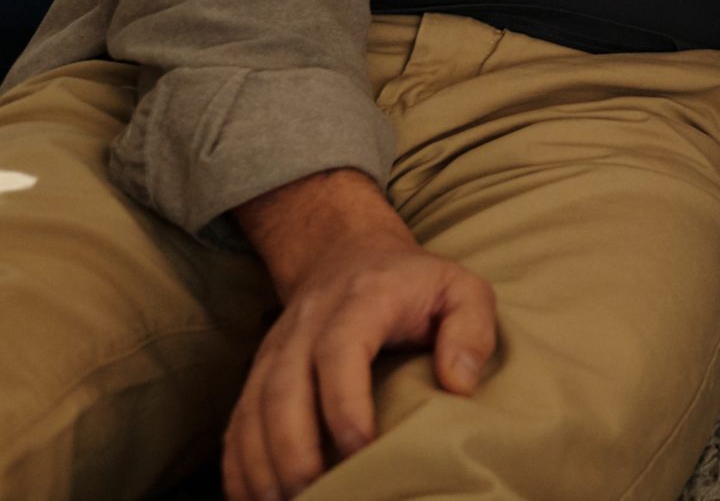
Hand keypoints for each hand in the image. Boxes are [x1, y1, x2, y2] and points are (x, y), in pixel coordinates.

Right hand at [225, 171, 496, 500]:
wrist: (347, 254)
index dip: (345, 405)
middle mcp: (305, 325)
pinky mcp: (257, 374)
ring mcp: (274, 351)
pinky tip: (256, 499)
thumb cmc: (414, 283)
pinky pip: (236, 424)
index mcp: (360, 301)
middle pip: (283, 391)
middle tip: (321, 494)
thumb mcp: (462, 287)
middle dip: (296, 451)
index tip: (362, 450)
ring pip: (252, 412)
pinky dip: (239, 466)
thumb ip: (472, 329)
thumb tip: (459, 386)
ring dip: (263, 466)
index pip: (339, 352)